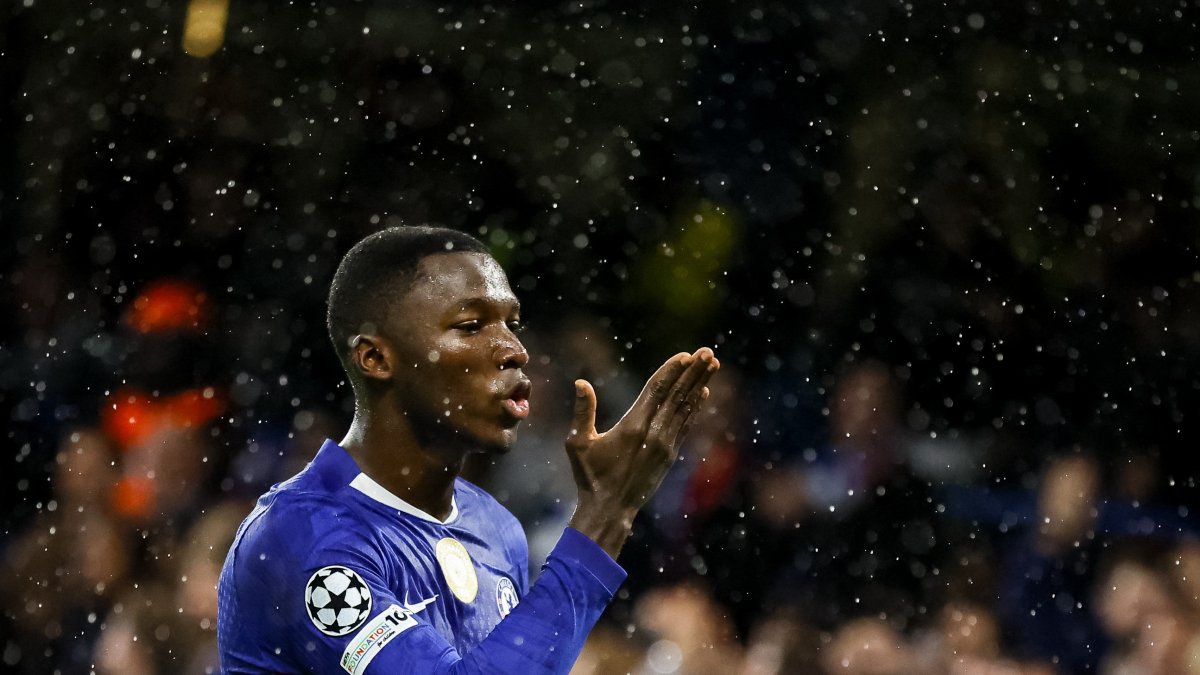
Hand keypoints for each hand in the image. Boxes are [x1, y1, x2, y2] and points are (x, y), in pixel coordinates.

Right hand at [565, 347, 718, 557]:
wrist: (610, 510)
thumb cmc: (590, 476)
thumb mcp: (578, 443)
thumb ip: (583, 412)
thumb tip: (581, 382)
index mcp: (632, 427)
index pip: (656, 391)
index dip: (672, 371)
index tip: (686, 355)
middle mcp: (653, 433)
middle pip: (677, 395)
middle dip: (693, 372)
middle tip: (707, 351)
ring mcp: (665, 445)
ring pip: (685, 407)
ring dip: (699, 384)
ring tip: (712, 364)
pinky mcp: (669, 455)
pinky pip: (685, 425)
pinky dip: (694, 407)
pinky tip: (703, 392)